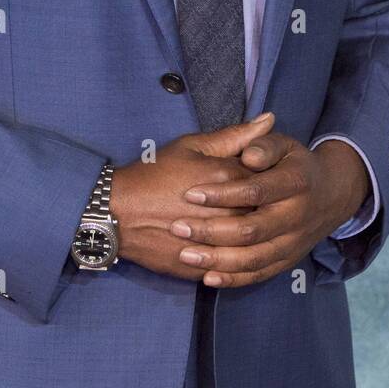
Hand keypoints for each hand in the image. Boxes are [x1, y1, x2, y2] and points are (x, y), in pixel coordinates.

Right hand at [109, 113, 275, 280]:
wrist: (118, 213)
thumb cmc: (154, 174)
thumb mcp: (191, 147)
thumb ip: (234, 136)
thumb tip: (270, 120)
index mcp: (229, 178)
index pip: (268, 179)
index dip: (265, 178)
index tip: (256, 179)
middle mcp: (230, 212)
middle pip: (265, 212)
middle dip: (263, 208)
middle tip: (247, 205)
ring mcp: (219, 243)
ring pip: (251, 244)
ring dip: (251, 237)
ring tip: (233, 226)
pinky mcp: (206, 266)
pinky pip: (233, 268)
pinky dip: (235, 259)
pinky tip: (226, 248)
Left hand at [169, 132, 369, 287]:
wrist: (331, 194)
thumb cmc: (294, 165)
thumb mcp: (282, 144)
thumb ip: (262, 144)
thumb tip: (248, 154)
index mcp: (295, 182)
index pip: (255, 190)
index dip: (222, 193)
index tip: (190, 193)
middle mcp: (297, 215)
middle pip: (252, 229)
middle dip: (211, 230)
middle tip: (177, 227)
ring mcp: (293, 242)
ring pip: (254, 257)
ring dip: (217, 259)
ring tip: (185, 254)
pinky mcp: (287, 261)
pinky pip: (260, 274)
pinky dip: (234, 279)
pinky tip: (208, 277)